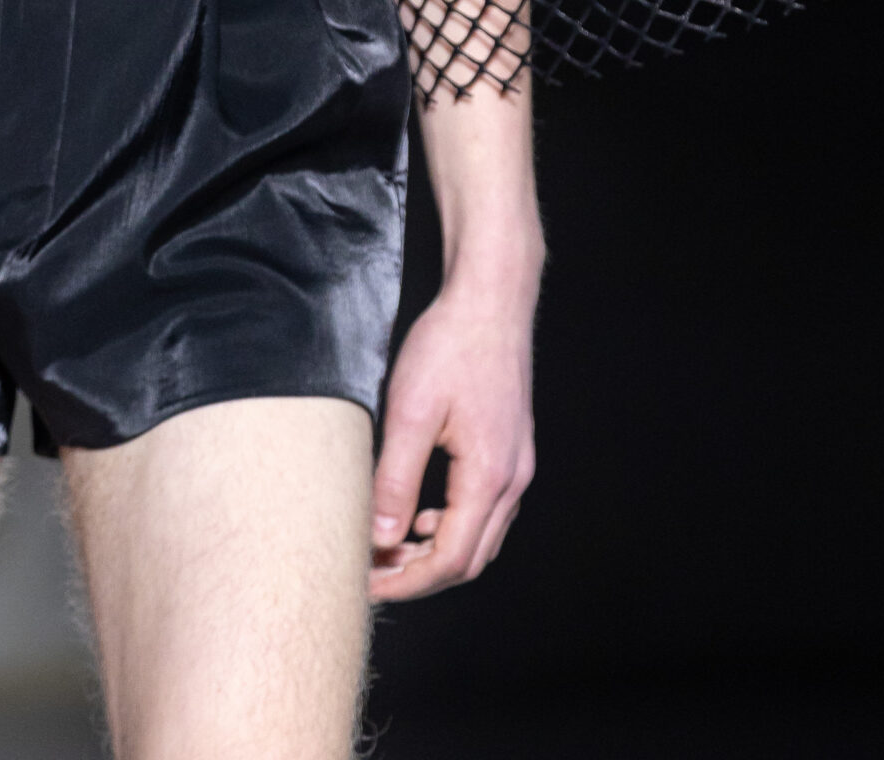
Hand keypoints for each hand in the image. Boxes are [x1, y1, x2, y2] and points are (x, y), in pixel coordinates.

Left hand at [367, 273, 536, 600]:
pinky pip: (486, 511)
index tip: (366, 583)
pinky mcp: (511, 451)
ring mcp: (516, 467)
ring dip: (436, 553)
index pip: (450, 560)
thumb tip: (381, 539)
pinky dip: (452, 526)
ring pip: (480, 539)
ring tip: (390, 547)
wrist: (490, 300)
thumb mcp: (411, 411)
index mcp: (488, 477)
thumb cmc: (451, 345)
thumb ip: (396, 479)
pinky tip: (422, 513)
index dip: (406, 582)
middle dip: (419, 575)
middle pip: (469, 559)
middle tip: (373, 571)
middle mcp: (512, 481)